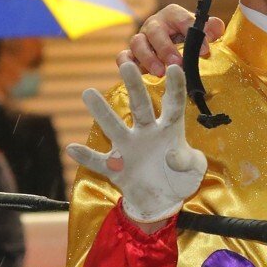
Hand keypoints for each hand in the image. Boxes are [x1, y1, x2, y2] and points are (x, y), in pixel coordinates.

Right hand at [66, 63, 207, 223]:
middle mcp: (147, 133)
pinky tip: (72, 148)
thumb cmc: (181, 179)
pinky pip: (99, 161)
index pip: (173, 104)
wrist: (161, 201)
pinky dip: (86, 157)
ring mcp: (129, 148)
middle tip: (127, 64)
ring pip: (114, 127)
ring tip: (88, 92)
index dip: (175, 87)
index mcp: (169, 130)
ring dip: (102, 112)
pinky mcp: (116, 167)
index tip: (175, 67)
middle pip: (141, 106)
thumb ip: (189, 161)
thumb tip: (172, 154)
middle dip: (135, 86)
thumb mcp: (194, 171)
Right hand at [118, 4, 224, 76]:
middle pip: (155, 31)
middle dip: (166, 48)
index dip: (191, 32)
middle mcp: (154, 24)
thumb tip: (214, 28)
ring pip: (137, 43)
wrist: (177, 48)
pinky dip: (127, 64)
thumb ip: (212, 28)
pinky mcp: (131, 54)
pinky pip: (123, 56)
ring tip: (161, 73)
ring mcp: (141, 39)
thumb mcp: (205, 32)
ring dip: (148, 58)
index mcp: (173, 15)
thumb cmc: (192, 39)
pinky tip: (137, 74)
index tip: (203, 51)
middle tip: (178, 64)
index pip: (181, 19)